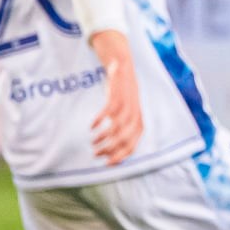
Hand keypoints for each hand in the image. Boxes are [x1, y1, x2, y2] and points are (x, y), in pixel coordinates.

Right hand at [88, 29, 142, 164]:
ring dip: (103, 138)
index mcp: (139, 121)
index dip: (122, 156)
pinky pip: (108, 112)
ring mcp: (126, 105)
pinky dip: (99, 121)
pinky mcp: (117, 95)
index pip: (133, 144)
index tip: (108, 165)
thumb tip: (112, 150)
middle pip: (124, 139)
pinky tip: (91, 127)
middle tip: (96, 155)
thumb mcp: (127, 111)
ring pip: (116, 127)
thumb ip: (121, 128)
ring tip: (93, 145)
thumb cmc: (123, 93)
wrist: (122, 64)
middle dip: (110, 150)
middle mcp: (135, 114)